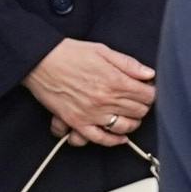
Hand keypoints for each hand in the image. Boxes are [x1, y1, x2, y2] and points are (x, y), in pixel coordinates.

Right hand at [24, 37, 155, 146]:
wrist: (39, 61)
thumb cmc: (70, 53)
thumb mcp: (103, 50)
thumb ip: (128, 64)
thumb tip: (149, 74)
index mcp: (115, 81)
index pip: (148, 95)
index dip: (151, 92)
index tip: (147, 89)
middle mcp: (106, 100)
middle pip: (139, 111)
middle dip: (143, 105)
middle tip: (138, 100)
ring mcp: (92, 113)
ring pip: (125, 127)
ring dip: (132, 122)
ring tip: (131, 116)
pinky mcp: (77, 122)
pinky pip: (100, 139)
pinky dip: (113, 140)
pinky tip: (120, 137)